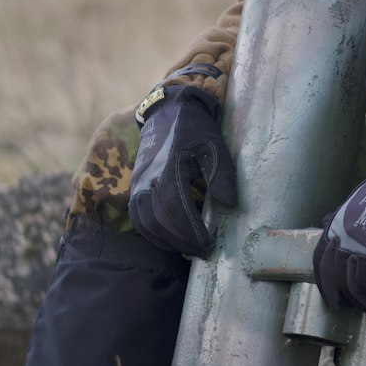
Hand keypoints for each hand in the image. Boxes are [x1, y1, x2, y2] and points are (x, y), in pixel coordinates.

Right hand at [128, 86, 237, 255]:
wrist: (167, 113)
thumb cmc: (195, 130)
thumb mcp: (214, 147)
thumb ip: (222, 175)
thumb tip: (230, 205)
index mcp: (168, 166)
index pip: (173, 205)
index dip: (189, 228)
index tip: (208, 242)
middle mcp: (148, 178)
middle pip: (158, 220)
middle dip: (181, 240)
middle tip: (203, 252)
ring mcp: (138, 184)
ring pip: (145, 223)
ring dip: (167, 240)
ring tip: (189, 250)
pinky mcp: (135, 188)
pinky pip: (139, 219)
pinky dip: (153, 235)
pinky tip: (171, 241)